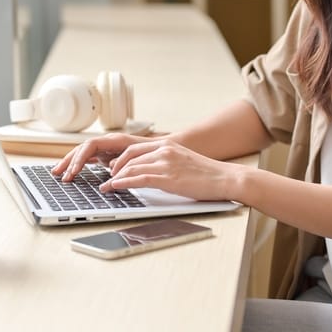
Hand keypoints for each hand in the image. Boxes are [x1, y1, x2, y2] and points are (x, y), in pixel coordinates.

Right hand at [52, 133, 148, 180]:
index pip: (90, 145)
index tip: (73, 171)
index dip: (80, 158)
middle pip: (82, 149)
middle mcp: (107, 142)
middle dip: (69, 160)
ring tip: (59, 173)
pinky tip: (72, 172)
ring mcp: (106, 148)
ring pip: (83, 153)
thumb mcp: (139, 156)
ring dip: (71, 162)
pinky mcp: (107, 155)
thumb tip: (111, 168)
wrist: (164, 148)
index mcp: (114, 140)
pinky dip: (79, 164)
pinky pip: (89, 158)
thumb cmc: (153, 151)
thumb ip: (124, 160)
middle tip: (58, 173)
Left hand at [102, 138, 244, 201]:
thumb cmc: (207, 174)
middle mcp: (164, 150)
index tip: (113, 168)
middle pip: (129, 156)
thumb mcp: (183, 161)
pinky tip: (115, 187)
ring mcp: (165, 163)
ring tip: (106, 187)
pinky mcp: (167, 177)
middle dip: (114, 168)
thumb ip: (166, 162)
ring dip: (115, 178)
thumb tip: (149, 172)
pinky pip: (138, 178)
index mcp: (167, 145)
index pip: (135, 148)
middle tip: (107, 178)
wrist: (224, 178)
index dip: (120, 159)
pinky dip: (123, 183)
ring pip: (131, 168)